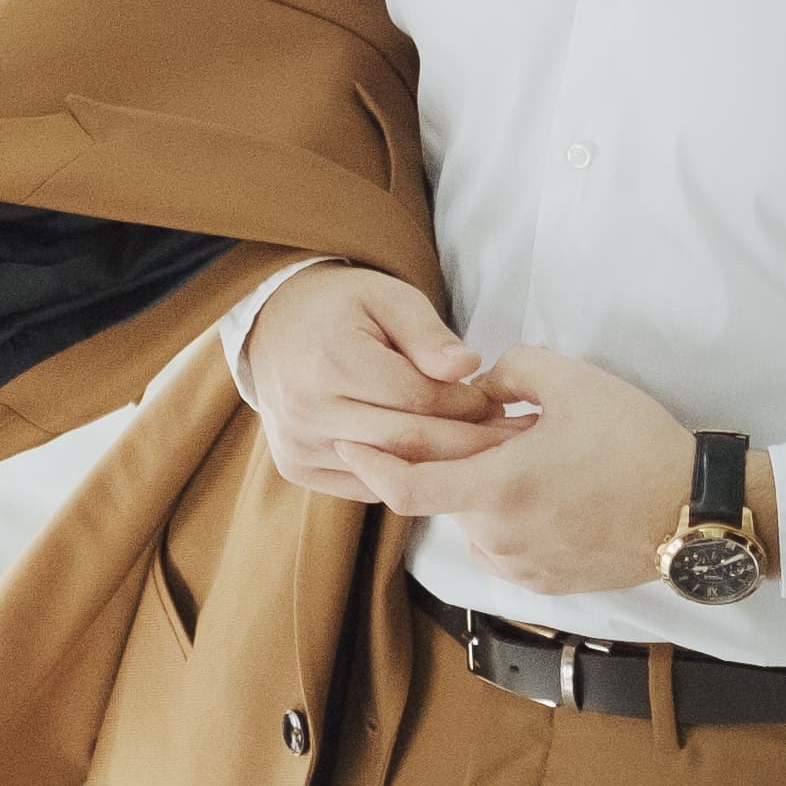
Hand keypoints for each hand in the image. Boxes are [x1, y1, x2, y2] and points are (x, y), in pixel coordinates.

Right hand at [243, 265, 509, 506]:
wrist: (275, 324)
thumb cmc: (343, 308)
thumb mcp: (390, 297)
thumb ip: (429, 334)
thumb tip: (468, 368)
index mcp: (330, 360)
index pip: (421, 400)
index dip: (470, 405)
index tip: (500, 402)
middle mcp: (307, 408)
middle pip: (410, 442)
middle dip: (470, 443)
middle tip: (511, 437)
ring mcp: (297, 443)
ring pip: (391, 471)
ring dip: (443, 466)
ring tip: (483, 451)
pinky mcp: (295, 466)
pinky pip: (367, 487)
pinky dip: (405, 476)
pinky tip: (434, 462)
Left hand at [347, 343, 687, 593]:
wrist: (695, 513)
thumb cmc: (638, 446)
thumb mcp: (576, 383)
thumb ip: (513, 369)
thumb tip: (482, 382)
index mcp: (500, 488)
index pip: (405, 486)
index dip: (369, 465)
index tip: (349, 443)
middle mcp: (500, 535)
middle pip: (444, 497)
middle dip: (449, 464)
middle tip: (487, 432)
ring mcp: (521, 566)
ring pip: (474, 521)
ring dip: (483, 492)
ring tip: (532, 461)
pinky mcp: (544, 584)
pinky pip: (503, 546)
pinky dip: (507, 518)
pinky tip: (546, 494)